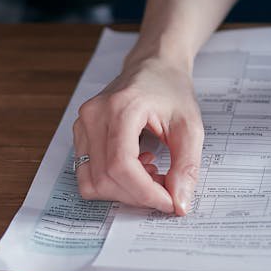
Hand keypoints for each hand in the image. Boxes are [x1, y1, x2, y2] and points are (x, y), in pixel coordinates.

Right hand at [72, 56, 203, 214]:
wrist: (154, 66)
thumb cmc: (170, 90)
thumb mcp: (190, 127)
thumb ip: (186, 166)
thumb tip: (179, 203)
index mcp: (121, 107)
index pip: (121, 166)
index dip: (145, 193)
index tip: (170, 202)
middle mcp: (94, 115)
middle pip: (105, 178)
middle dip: (138, 195)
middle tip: (165, 188)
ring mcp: (82, 124)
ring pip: (91, 181)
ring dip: (123, 191)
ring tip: (149, 174)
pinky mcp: (80, 133)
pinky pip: (87, 173)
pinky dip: (112, 182)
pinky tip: (135, 166)